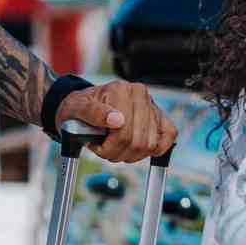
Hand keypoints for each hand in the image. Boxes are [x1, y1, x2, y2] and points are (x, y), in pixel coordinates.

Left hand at [62, 78, 176, 163]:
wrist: (83, 107)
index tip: (95, 145)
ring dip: (131, 154)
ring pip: (151, 144)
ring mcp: (151, 105)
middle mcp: (140, 95)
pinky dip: (156, 148)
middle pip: (138, 141)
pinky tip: (140, 150)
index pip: (124, 133)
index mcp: (121, 90)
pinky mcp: (159, 116)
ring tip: (116, 147)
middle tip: (104, 149)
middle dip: (118, 153)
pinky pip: (169, 135)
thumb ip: (93, 113)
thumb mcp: (76, 109)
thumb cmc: (79, 108)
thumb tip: (117, 120)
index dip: (108, 147)